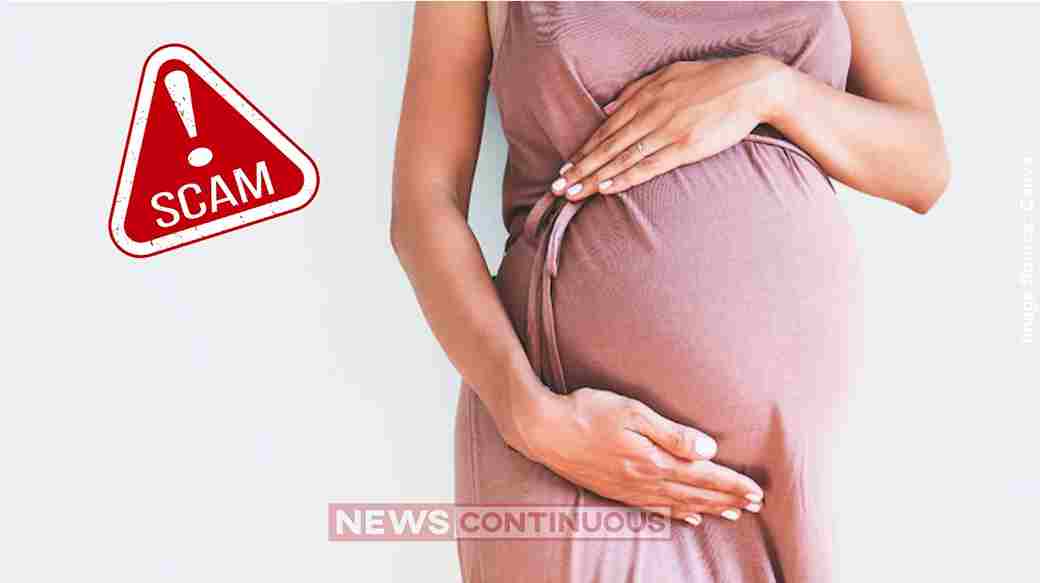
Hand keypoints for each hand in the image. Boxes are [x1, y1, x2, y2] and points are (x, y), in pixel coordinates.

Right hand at [520, 387, 763, 524]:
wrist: (543, 430)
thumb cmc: (587, 412)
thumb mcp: (633, 412)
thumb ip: (672, 433)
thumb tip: (707, 450)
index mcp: (653, 461)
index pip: (703, 476)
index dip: (732, 483)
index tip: (758, 491)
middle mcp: (645, 481)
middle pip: (696, 493)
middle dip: (729, 498)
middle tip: (758, 505)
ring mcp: (630, 489)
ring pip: (679, 505)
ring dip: (709, 508)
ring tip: (733, 514)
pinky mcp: (616, 491)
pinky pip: (655, 510)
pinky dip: (677, 515)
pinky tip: (689, 518)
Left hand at [549, 54, 789, 200]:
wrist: (751, 85)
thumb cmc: (712, 80)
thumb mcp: (669, 74)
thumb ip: (636, 91)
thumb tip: (609, 109)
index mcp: (645, 98)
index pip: (606, 130)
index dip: (584, 151)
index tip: (566, 167)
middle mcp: (650, 115)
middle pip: (607, 147)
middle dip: (580, 169)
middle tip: (557, 187)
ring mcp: (666, 132)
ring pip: (622, 159)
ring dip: (594, 178)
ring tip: (573, 193)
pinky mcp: (685, 147)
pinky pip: (649, 166)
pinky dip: (625, 177)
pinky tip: (607, 188)